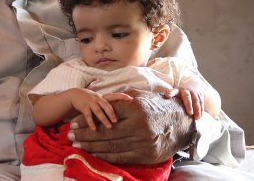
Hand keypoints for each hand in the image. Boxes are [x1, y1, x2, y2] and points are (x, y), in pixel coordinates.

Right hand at [67, 88, 130, 129]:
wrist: (75, 95)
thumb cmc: (91, 99)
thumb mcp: (100, 99)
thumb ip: (109, 104)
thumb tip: (124, 110)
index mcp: (103, 97)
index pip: (115, 96)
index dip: (123, 97)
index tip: (131, 99)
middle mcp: (98, 98)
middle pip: (107, 105)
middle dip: (112, 113)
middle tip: (117, 121)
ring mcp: (90, 102)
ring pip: (98, 111)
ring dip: (104, 119)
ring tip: (109, 127)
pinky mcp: (83, 106)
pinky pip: (87, 115)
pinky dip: (91, 122)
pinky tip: (94, 129)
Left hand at [68, 89, 192, 164]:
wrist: (183, 124)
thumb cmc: (158, 107)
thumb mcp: (140, 96)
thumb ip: (120, 98)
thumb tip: (99, 97)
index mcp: (136, 108)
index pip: (104, 114)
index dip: (86, 120)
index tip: (73, 123)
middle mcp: (139, 125)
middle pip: (105, 132)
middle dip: (84, 135)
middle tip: (70, 136)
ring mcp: (143, 142)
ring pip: (111, 145)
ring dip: (91, 146)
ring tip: (77, 144)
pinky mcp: (146, 155)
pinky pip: (121, 157)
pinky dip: (105, 156)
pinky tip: (93, 153)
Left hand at [166, 87, 204, 119]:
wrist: (194, 85)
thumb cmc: (182, 92)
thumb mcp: (176, 92)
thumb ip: (171, 96)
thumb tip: (163, 101)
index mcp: (178, 90)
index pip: (173, 91)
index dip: (170, 93)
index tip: (167, 96)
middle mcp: (186, 91)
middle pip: (187, 97)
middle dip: (189, 105)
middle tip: (190, 113)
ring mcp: (194, 93)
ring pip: (196, 101)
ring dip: (197, 110)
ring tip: (197, 118)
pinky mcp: (200, 95)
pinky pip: (201, 103)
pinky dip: (201, 110)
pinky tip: (201, 116)